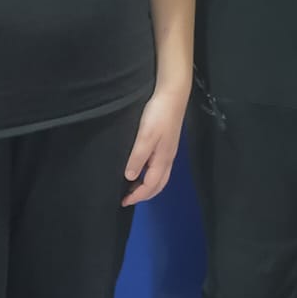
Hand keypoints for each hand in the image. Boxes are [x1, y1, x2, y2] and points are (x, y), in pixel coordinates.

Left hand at [122, 83, 187, 205]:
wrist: (172, 95)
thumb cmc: (158, 115)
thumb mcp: (145, 136)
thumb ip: (138, 158)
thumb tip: (130, 178)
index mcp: (162, 160)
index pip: (151, 185)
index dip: (138, 196)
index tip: (123, 202)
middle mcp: (168, 158)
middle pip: (158, 185)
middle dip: (144, 195)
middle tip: (128, 199)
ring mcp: (168, 151)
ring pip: (160, 177)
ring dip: (147, 186)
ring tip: (132, 188)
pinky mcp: (167, 143)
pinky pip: (159, 167)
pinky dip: (150, 175)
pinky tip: (141, 169)